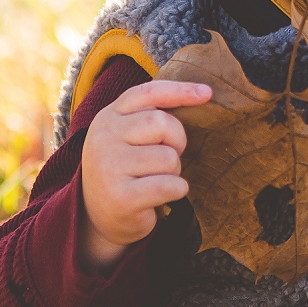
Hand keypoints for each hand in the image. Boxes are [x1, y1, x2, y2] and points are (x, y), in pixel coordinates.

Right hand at [79, 77, 212, 270]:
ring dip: (174, 171)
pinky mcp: (122, 197)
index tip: (207, 93)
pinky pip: (170, 185)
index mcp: (108, 117)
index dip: (180, 90)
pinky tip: (160, 196)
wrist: (100, 216)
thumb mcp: (128, 136)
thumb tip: (203, 93)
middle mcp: (103, 138)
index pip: (148, 93)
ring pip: (169, 158)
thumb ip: (151, 115)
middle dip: (176, 141)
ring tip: (156, 179)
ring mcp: (109, 167)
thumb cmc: (126, 169)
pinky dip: (176, 191)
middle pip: (162, 124)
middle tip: (166, 157)